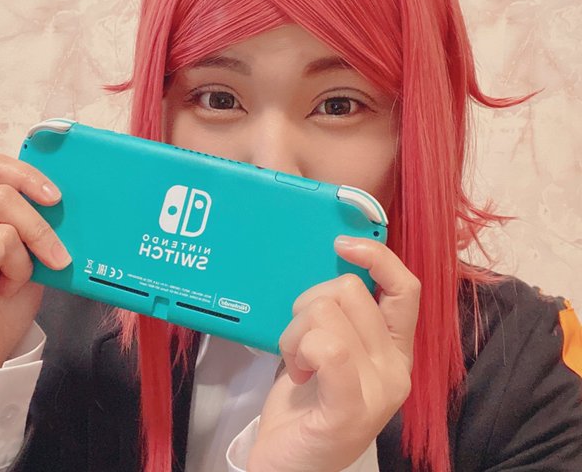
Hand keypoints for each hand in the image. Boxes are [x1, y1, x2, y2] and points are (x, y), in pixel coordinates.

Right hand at [0, 154, 70, 369]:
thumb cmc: (2, 305)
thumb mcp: (31, 257)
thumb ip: (39, 229)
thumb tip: (69, 207)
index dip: (29, 174)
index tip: (57, 197)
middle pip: (2, 189)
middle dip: (40, 224)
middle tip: (56, 256)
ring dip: (23, 252)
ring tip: (15, 279)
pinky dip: (8, 264)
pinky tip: (3, 286)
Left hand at [247, 236, 419, 471]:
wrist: (289, 461)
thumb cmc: (305, 398)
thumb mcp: (329, 344)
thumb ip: (340, 311)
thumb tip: (335, 255)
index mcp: (395, 348)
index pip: (405, 288)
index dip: (377, 257)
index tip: (341, 244)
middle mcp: (396, 368)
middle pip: (348, 290)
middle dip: (307, 305)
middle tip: (301, 342)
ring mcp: (378, 392)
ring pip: (326, 312)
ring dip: (295, 332)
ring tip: (298, 364)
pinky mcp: (350, 411)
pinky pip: (329, 348)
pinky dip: (301, 349)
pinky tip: (298, 373)